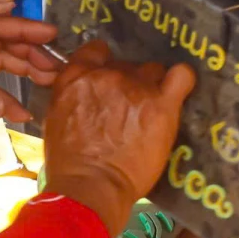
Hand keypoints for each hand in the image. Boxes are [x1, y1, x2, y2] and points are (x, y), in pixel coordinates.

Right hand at [42, 40, 194, 236]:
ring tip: (150, 111)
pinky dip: (181, 80)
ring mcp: (136, 87)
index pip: (96, 50)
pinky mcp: (162, 104)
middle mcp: (107, 75)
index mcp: (76, 77)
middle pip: (127, 64)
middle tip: (127, 110)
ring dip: (152, 86)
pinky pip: (182, 76)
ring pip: (153, 71)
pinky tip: (176, 93)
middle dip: (128, 83)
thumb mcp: (56, 117)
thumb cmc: (68, 163)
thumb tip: (86, 90)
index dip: (104, 64)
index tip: (107, 81)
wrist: (90, 187)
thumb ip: (74, 95)